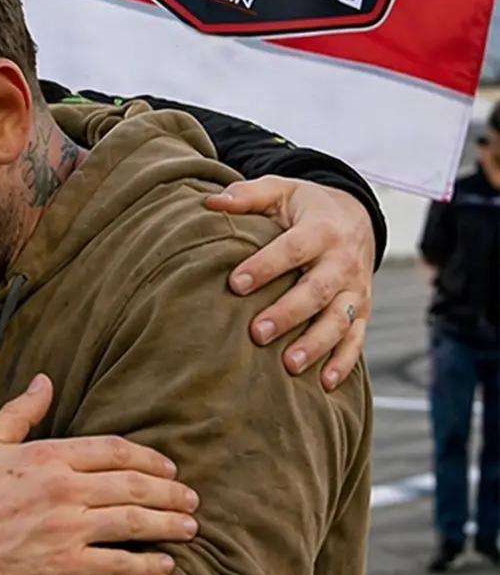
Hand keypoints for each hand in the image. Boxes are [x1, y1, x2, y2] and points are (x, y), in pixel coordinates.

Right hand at [0, 375, 198, 574]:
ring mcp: (67, 530)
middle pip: (133, 486)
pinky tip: (166, 566)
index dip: (149, 459)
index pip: (114, 450)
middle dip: (170, 493)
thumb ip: (19, 412)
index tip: (168, 468)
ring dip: (169, 526)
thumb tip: (44, 381)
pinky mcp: (65, 567)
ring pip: (134, 524)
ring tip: (190, 529)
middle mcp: (64, 490)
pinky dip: (148, 566)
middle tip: (191, 500)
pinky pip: (119, 565)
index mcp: (48, 457)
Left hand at [204, 176, 372, 388]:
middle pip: (318, 290)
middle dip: (289, 313)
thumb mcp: (280, 191)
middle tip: (257, 333)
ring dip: (316, 344)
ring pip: (340, 320)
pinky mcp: (362, 310)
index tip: (234, 284)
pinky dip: (343, 362)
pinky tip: (323, 383)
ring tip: (288, 365)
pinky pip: (357, 339)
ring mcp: (356, 289)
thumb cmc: (305, 207)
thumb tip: (211, 201)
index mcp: (322, 229)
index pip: (293, 249)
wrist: (356, 216)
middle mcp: (344, 261)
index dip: (265, 267)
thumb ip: (247, 195)